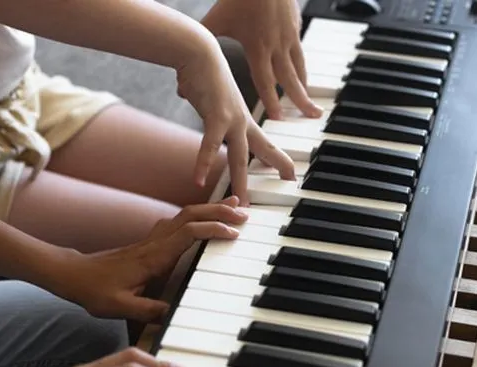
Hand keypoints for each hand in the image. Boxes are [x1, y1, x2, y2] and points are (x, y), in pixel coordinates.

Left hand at [51, 196, 247, 321]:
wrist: (72, 275)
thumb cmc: (94, 291)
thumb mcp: (118, 307)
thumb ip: (146, 310)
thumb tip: (173, 313)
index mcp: (151, 258)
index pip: (186, 235)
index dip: (211, 231)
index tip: (233, 234)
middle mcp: (153, 244)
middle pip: (190, 217)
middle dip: (218, 212)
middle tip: (244, 213)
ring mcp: (150, 241)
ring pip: (184, 216)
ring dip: (209, 210)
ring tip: (233, 207)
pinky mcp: (148, 243)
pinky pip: (177, 223)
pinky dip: (196, 217)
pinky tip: (204, 220)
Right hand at [175, 32, 294, 202]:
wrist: (198, 53)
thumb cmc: (201, 72)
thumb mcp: (205, 94)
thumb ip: (197, 99)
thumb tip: (185, 93)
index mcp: (242, 119)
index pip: (264, 144)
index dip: (278, 159)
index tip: (290, 174)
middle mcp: (241, 121)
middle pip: (262, 150)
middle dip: (277, 167)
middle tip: (291, 182)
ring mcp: (231, 119)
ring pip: (238, 156)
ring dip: (240, 180)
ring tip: (241, 202)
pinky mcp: (215, 116)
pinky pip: (209, 145)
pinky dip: (203, 163)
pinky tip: (197, 179)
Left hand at [201, 0, 322, 119]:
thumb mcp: (218, 19)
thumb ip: (204, 37)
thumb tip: (182, 53)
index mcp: (257, 47)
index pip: (265, 80)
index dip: (271, 100)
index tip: (277, 118)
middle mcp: (276, 46)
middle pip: (290, 79)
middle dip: (300, 100)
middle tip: (311, 117)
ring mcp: (288, 37)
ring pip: (299, 69)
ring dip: (305, 89)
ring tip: (311, 107)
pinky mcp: (295, 29)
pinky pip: (300, 55)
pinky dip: (303, 70)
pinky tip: (303, 80)